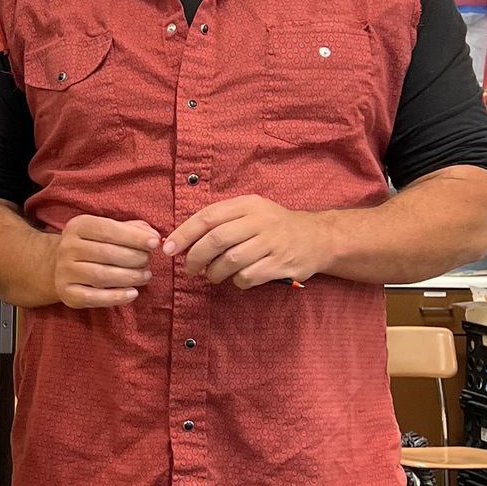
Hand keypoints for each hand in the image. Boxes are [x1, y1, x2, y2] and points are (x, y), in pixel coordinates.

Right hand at [46, 215, 161, 309]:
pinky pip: (94, 297)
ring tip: (145, 276)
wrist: (64, 264)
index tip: (154, 243)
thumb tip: (153, 237)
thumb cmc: (95, 245)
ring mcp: (64, 271)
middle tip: (148, 261)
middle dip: (134, 258)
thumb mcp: (109, 230)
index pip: (108, 229)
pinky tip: (133, 293)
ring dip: (129, 277)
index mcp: (78, 226)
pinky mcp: (66, 293)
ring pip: (101, 276)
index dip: (133, 236)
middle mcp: (67, 247)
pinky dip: (116, 297)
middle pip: (106, 253)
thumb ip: (132, 230)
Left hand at [164, 195, 331, 287]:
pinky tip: (239, 278)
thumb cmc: (274, 226)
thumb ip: (220, 221)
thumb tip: (181, 241)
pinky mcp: (281, 264)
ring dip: (214, 272)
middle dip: (195, 258)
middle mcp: (260, 220)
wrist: (319, 238)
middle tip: (189, 269)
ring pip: (230, 261)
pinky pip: (247, 277)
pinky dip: (236, 281)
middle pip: (216, 240)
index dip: (183, 234)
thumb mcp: (251, 212)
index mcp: (248, 204)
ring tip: (212, 275)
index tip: (168, 249)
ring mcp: (272, 242)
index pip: (207, 217)